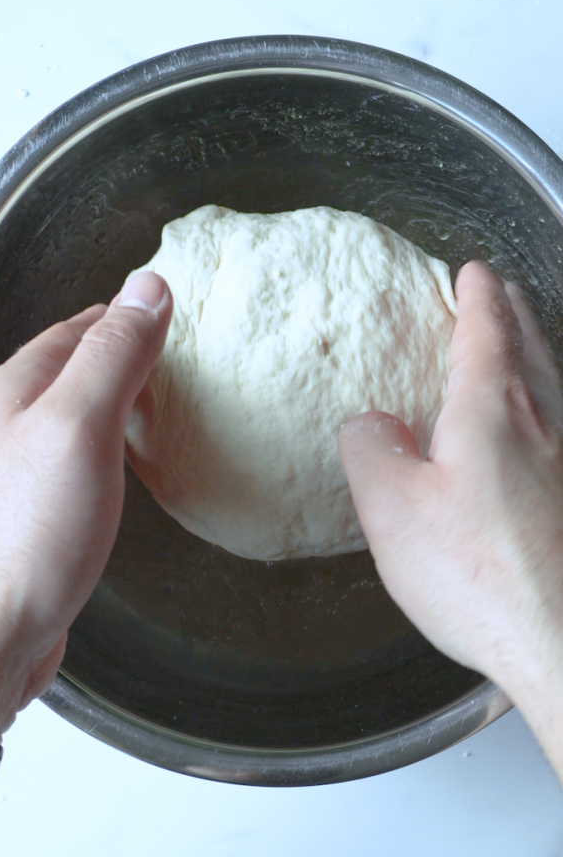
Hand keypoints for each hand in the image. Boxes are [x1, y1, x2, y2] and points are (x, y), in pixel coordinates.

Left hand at [0, 271, 171, 751]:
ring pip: (63, 416)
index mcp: (10, 391)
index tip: (162, 311)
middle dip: (113, 357)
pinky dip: (96, 451)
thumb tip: (148, 286)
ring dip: (105, 405)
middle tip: (165, 358)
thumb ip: (114, 355)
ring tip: (148, 408)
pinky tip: (113, 472)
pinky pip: (64, 461)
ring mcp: (6, 472)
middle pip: (65, 370)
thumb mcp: (82, 427)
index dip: (121, 318)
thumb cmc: (28, 535)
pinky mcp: (18, 514)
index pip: (75, 331)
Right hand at [339, 261, 562, 776]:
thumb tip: (371, 422)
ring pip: (556, 383)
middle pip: (532, 347)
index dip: (477, 297)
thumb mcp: (393, 511)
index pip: (486, 331)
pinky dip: (550, 402)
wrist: (562, 644)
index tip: (472, 272)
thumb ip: (371, 450)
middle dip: (513, 313)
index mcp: (493, 411)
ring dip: (538, 351)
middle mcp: (545, 423)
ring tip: (524, 342)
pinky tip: (541, 430)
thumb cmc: (480, 578)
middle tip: (500, 293)